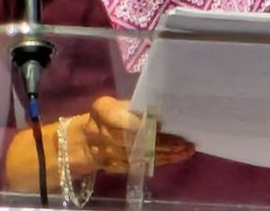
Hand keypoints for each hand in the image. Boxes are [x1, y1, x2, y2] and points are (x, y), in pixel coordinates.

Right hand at [67, 96, 194, 175]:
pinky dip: (159, 162)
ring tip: (186, 150)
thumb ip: (130, 107)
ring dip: (166, 154)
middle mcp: (105, 135)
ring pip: (142, 155)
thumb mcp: (110, 104)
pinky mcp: (116, 166)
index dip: (145, 126)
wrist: (83, 141)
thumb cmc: (102, 116)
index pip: (125, 120)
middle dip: (163, 143)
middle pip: (138, 141)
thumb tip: (158, 111)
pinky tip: (174, 158)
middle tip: (185, 142)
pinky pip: (140, 165)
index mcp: (104, 112)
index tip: (164, 125)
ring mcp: (110, 154)